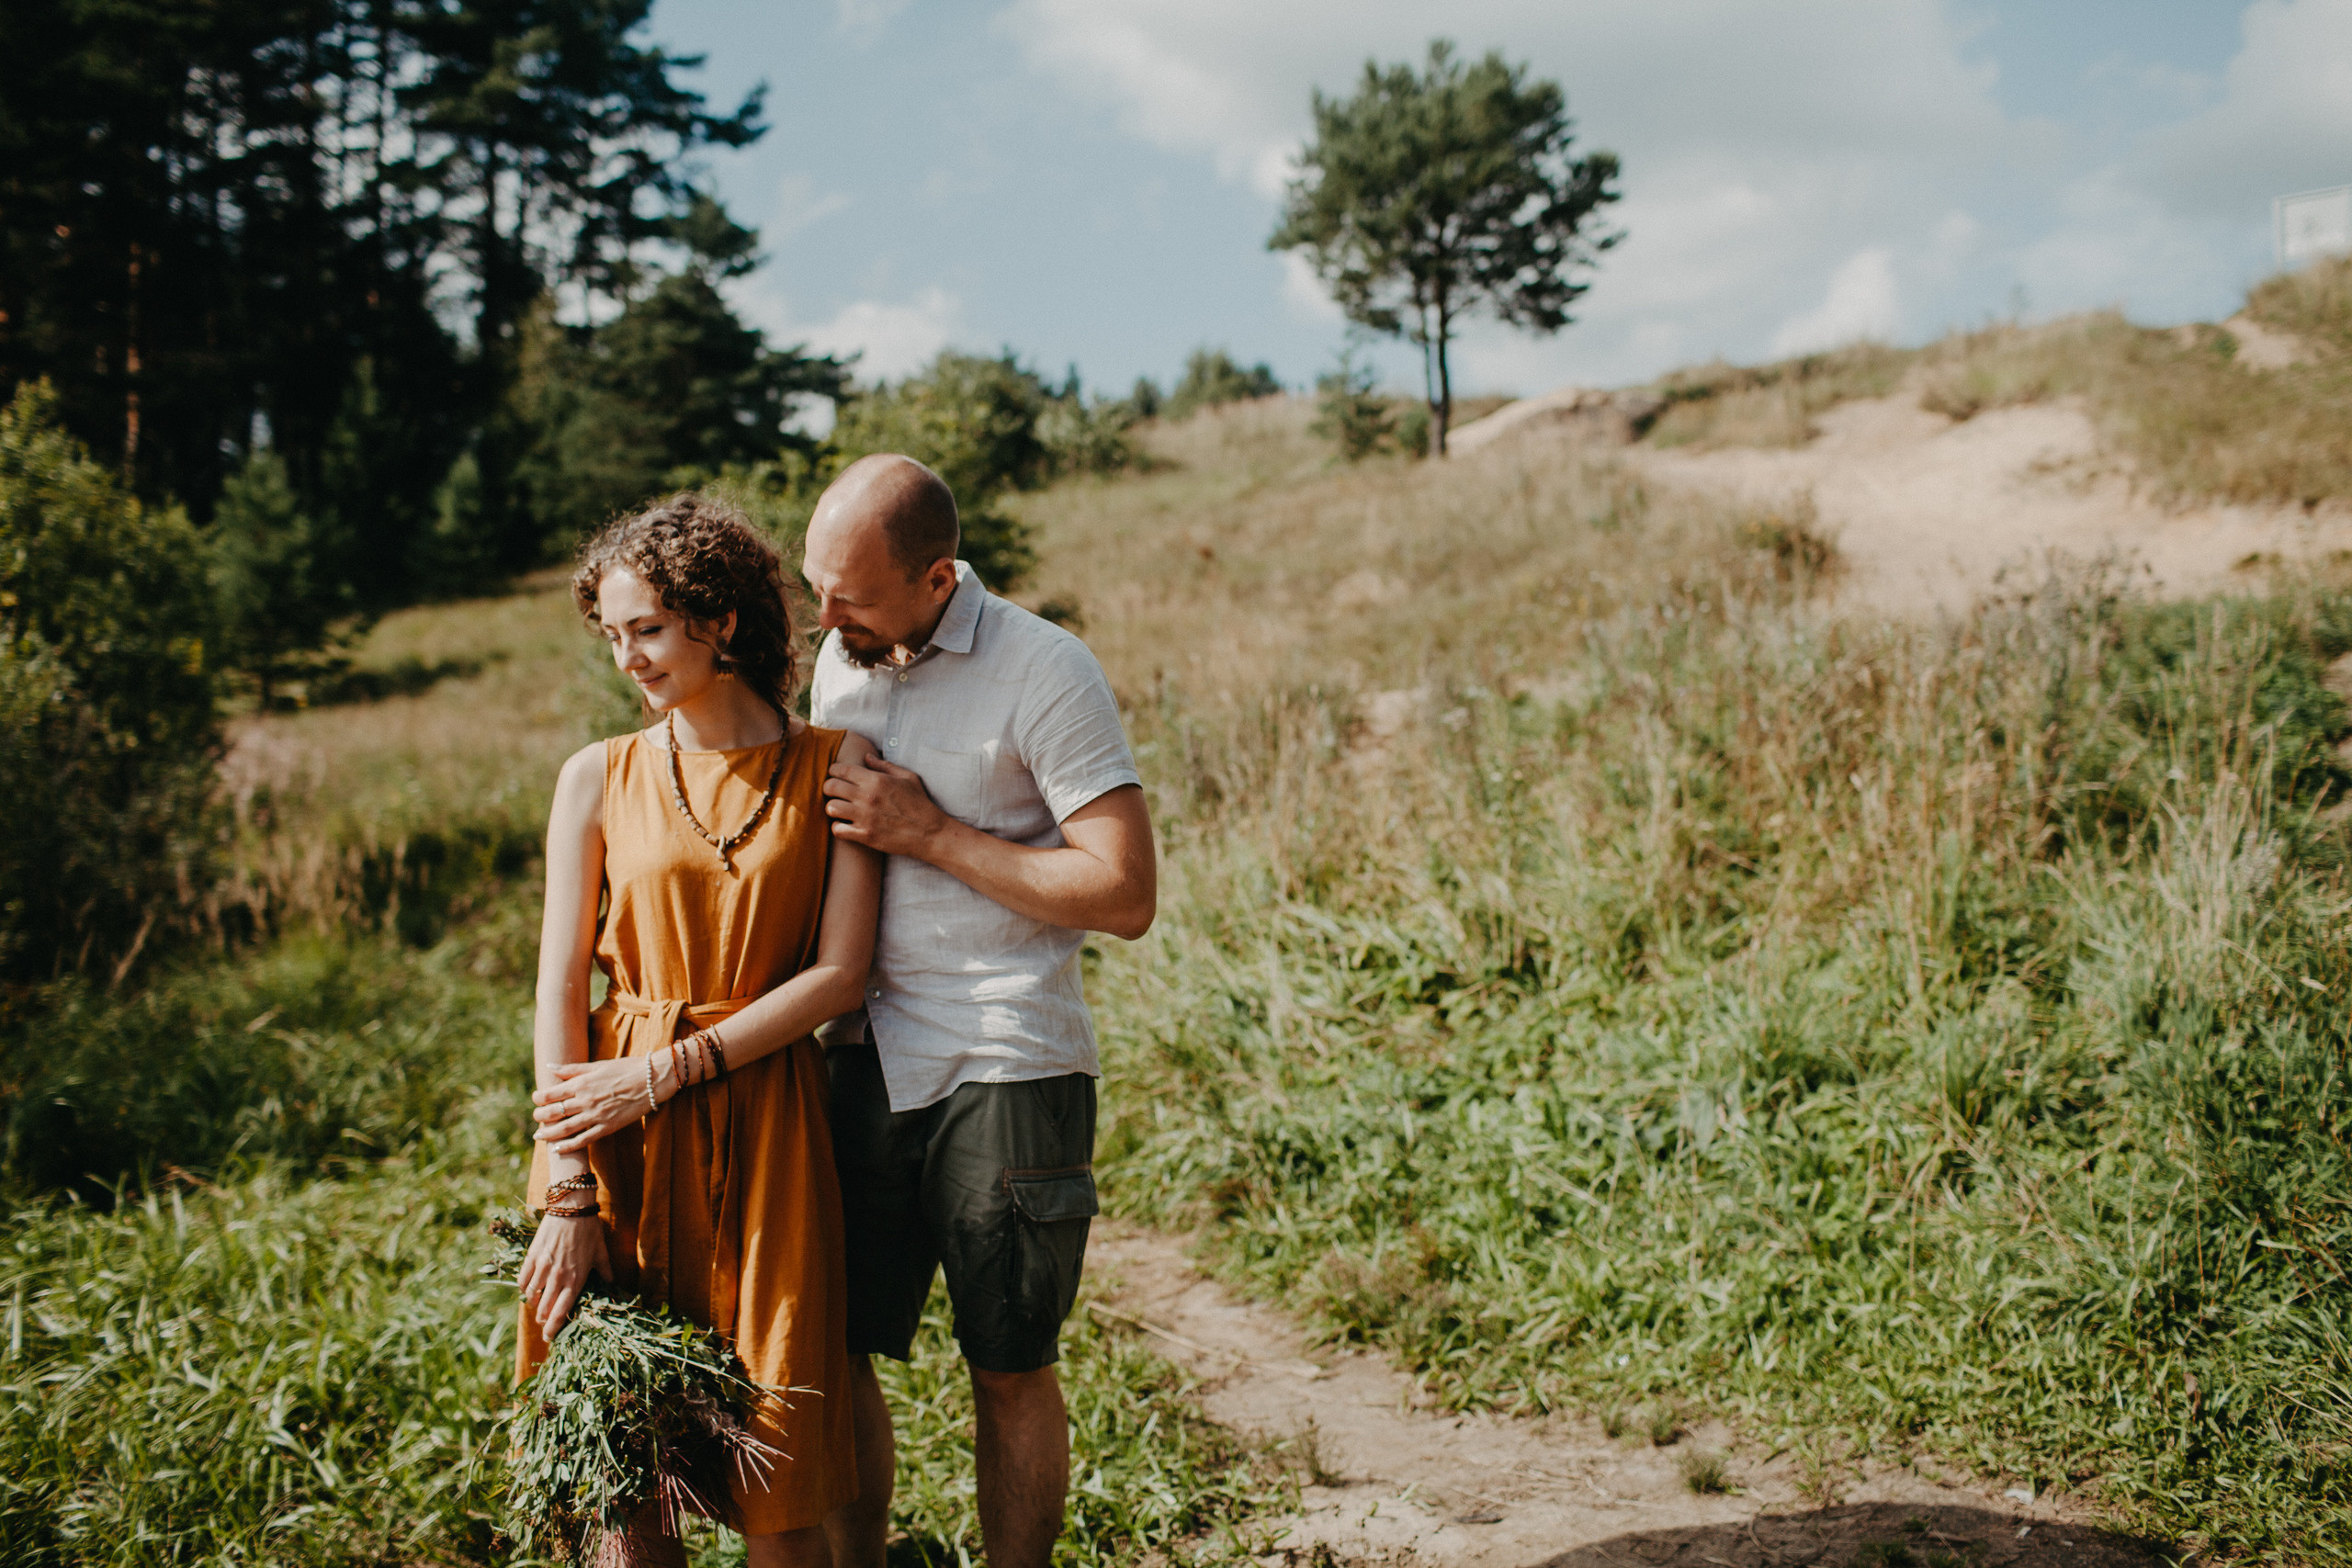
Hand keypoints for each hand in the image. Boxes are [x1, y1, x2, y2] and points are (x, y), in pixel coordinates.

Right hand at [517, 1212, 611, 1338]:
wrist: (571, 1208)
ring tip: (538, 1304)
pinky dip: (524, 1288)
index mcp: (576, 1279)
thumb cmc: (589, 1230)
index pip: (561, 1312)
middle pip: (544, 1309)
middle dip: (543, 1319)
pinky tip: (528, 1289)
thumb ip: (606, 1272)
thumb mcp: (601, 1253)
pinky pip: (523, 1281)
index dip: (554, 1328)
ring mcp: (543, 1268)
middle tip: (544, 1322)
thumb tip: (612, 1286)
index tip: (550, 1338)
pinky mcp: (532, 1257)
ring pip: (532, 1297)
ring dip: (534, 1304)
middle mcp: (558, 1277)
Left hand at [533, 1053, 667, 1153]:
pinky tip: (557, 1149)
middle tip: (536, 1117)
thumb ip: (571, 1069)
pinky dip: (568, 1146)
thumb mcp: (597, 1065)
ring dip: (548, 1133)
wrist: (652, 1080)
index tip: (536, 1100)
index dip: (539, 1098)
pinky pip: (583, 1140)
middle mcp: (585, 1100)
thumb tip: (548, 1066)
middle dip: (540, 1116)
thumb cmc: (626, 1068)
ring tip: (538, 1135)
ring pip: (565, 1128)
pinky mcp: (607, 1127)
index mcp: (582, 1083)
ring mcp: (596, 1115)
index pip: (551, 1093)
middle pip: (554, 1112)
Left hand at [823, 753, 952, 858]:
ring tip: (841, 809)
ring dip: (833, 807)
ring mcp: (865, 817)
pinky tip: (846, 825)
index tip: (837, 776)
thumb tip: (866, 756)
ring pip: (831, 808)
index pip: (841, 769)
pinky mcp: (865, 835)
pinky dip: (839, 827)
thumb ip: (884, 765)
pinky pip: (838, 829)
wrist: (929, 832)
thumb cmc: (919, 803)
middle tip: (836, 792)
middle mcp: (867, 797)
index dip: (834, 771)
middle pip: (830, 787)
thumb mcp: (907, 777)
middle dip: (829, 788)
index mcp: (876, 780)